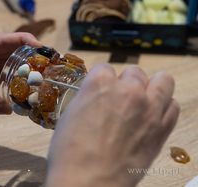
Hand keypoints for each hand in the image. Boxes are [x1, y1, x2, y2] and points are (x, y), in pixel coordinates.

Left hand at [0, 32, 41, 113]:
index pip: (4, 38)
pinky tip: (22, 85)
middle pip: (9, 48)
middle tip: (47, 66)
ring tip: (39, 77)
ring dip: (20, 68)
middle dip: (27, 57)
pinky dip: (10, 77)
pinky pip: (0, 69)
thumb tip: (8, 109)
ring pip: (6, 59)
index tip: (44, 48)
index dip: (26, 41)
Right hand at [46, 64, 178, 186]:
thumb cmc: (72, 153)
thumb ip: (88, 97)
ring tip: (140, 102)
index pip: (105, 68)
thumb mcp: (71, 114)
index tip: (99, 91)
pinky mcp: (161, 128)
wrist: (87, 181)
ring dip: (150, 88)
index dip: (100, 81)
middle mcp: (128, 90)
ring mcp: (149, 108)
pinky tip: (151, 116)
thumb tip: (96, 96)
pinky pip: (173, 106)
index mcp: (100, 83)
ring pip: (162, 81)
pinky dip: (164, 107)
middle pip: (134, 72)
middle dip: (125, 83)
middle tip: (117, 100)